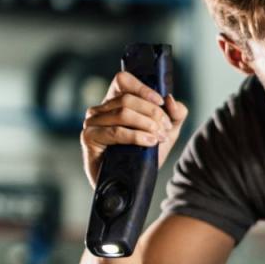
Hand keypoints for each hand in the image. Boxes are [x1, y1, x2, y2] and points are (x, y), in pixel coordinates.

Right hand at [80, 70, 187, 186]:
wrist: (131, 183)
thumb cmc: (145, 155)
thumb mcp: (166, 133)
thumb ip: (175, 115)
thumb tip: (171, 99)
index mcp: (115, 102)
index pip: (123, 80)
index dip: (142, 88)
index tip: (161, 102)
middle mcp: (100, 109)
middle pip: (128, 99)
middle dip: (153, 113)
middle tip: (165, 129)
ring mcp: (92, 122)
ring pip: (123, 113)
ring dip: (147, 124)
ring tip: (160, 137)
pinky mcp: (89, 138)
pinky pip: (115, 131)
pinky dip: (136, 135)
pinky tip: (149, 142)